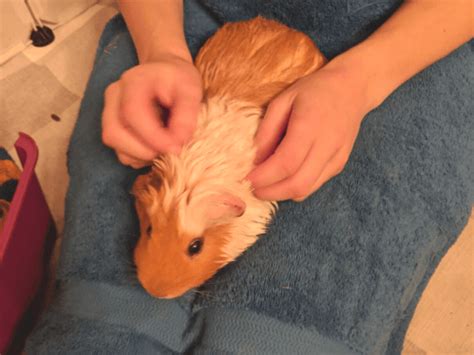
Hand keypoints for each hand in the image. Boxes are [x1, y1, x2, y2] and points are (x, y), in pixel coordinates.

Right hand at [102, 53, 201, 167]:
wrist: (164, 70)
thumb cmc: (178, 79)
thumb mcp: (191, 89)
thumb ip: (187, 114)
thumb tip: (178, 141)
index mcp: (133, 82)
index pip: (132, 114)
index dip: (152, 137)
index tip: (175, 148)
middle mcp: (114, 95)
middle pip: (114, 133)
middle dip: (144, 150)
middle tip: (170, 150)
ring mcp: (108, 110)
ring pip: (114, 144)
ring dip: (140, 155)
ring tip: (164, 147)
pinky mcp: (111, 124)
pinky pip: (118, 150)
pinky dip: (137, 156)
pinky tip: (154, 146)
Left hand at [246, 61, 370, 200]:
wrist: (352, 89)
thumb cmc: (314, 91)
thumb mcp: (283, 100)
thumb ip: (267, 130)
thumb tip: (254, 160)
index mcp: (310, 126)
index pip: (286, 163)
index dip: (263, 176)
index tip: (245, 179)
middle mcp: (326, 146)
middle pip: (297, 184)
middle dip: (270, 192)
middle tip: (251, 188)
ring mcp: (336, 158)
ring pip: (305, 190)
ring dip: (280, 194)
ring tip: (263, 185)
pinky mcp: (338, 165)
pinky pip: (313, 185)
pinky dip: (293, 188)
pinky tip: (281, 178)